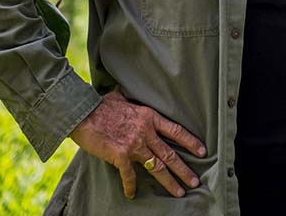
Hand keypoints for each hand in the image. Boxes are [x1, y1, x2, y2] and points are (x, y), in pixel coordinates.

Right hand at [69, 90, 206, 199]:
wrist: (83, 113)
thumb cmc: (99, 105)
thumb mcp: (119, 97)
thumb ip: (127, 100)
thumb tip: (123, 92)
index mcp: (149, 117)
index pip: (176, 130)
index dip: (190, 142)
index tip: (202, 151)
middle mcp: (146, 131)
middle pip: (170, 154)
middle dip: (184, 169)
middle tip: (194, 181)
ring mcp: (135, 144)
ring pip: (157, 167)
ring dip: (169, 181)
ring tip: (179, 192)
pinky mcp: (121, 155)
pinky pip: (129, 175)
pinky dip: (131, 186)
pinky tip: (132, 194)